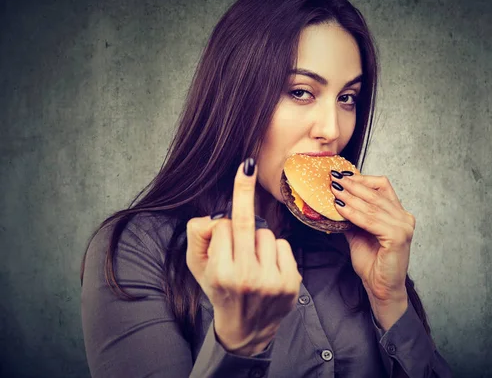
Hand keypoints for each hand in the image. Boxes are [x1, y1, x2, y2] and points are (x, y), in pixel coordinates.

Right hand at [186, 158, 302, 355]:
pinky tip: (268, 268)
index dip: (221, 227)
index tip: (235, 187)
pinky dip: (275, 251)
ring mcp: (271, 281)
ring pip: (266, 233)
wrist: (245, 328)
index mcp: (220, 273)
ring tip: (253, 261)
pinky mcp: (291, 283)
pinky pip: (283, 245)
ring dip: (259, 240)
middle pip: (246, 223)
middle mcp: (246, 277)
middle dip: (244, 192)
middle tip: (247, 164)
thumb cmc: (219, 289)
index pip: (223, 226)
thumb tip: (218, 215)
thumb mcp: (198, 265)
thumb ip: (198, 234)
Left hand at [330, 171, 414, 327]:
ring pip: (372, 207)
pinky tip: (340, 209)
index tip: (341, 175)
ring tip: (334, 191)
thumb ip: (352, 216)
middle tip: (334, 180)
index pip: (382, 186)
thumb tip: (334, 199)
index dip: (361, 178)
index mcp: (398, 213)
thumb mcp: (358, 233)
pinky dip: (354, 214)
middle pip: (376, 193)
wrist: (380, 287)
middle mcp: (404, 218)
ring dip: (350, 198)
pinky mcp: (397, 237)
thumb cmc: (373, 263)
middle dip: (352, 185)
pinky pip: (371, 221)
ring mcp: (403, 227)